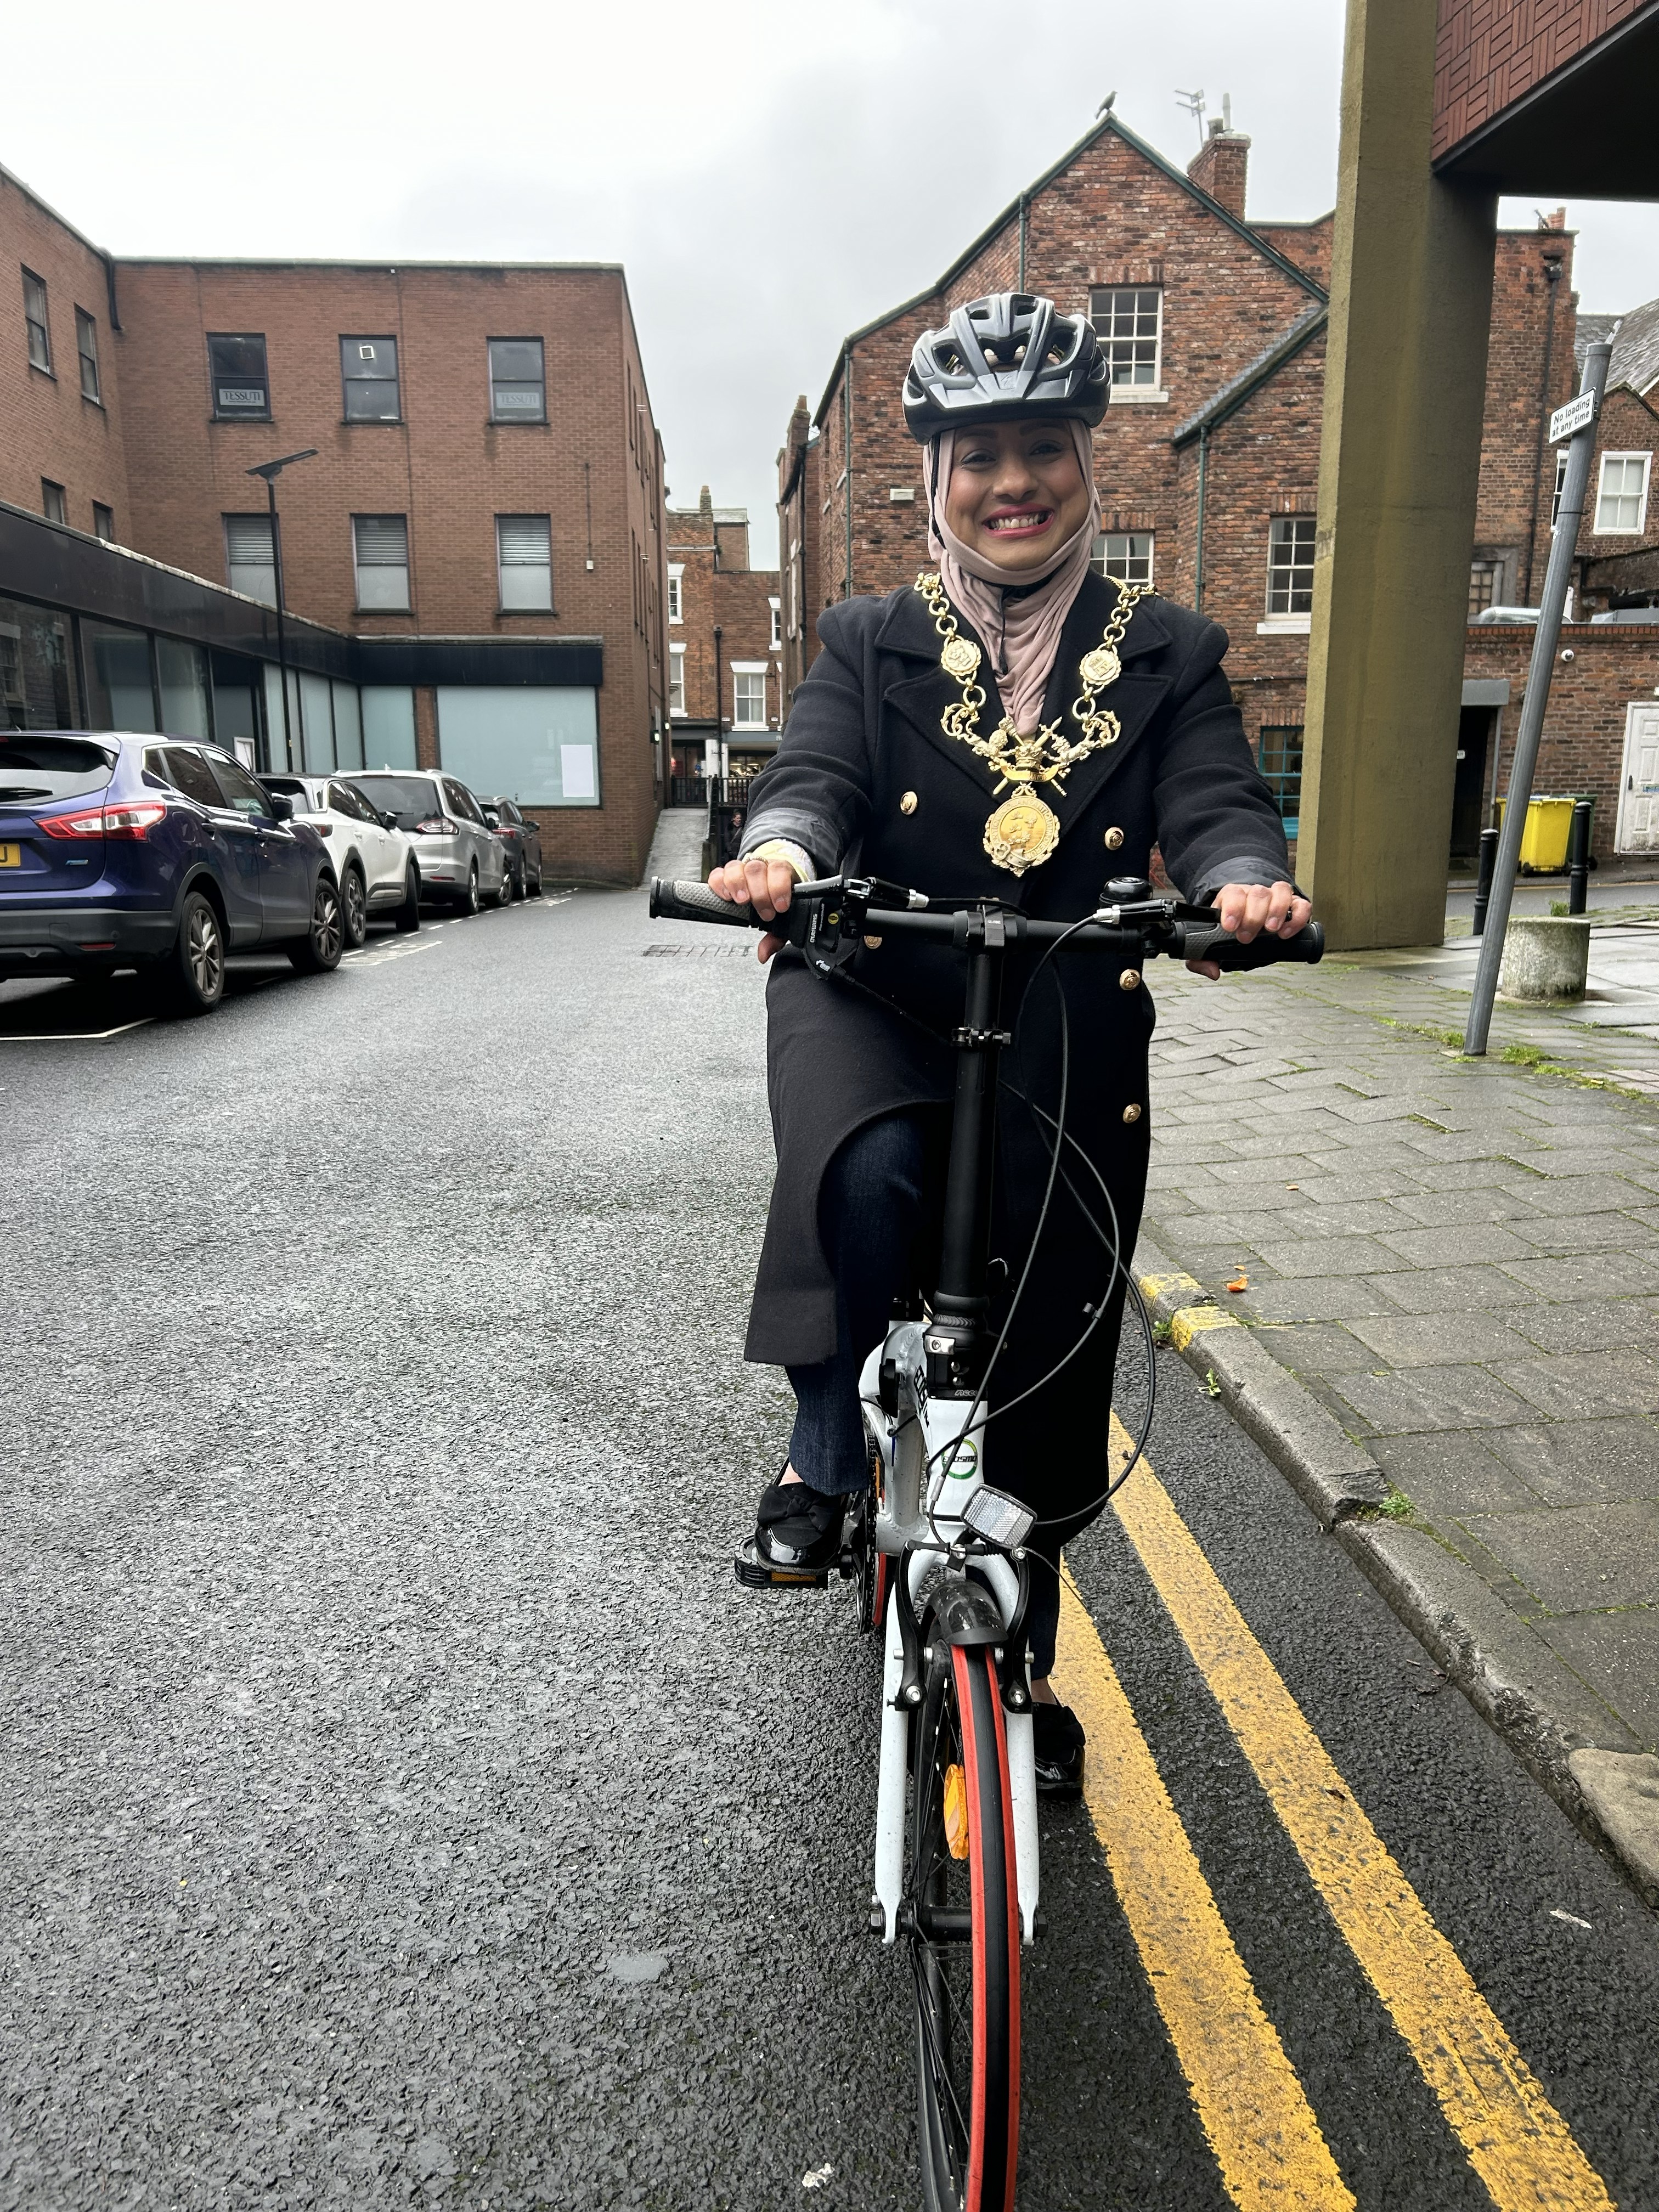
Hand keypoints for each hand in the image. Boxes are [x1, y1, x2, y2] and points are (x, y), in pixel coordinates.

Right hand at [708, 856, 794, 964]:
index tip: (780, 907)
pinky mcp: (726, 875)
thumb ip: (777, 936)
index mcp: (780, 872)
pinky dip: (719, 884)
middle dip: (759, 893)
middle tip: (763, 912)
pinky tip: (725, 896)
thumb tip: (764, 954)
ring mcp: (742, 869)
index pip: (780, 870)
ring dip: (737, 884)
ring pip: (736, 867)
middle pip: (756, 869)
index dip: (779, 887)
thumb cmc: (778, 902)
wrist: (772, 888)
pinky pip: (717, 874)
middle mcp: (761, 867)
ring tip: (741, 901)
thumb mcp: (784, 919)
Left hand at [1187, 880, 1311, 979]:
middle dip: (1253, 916)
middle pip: (1257, 893)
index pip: (1233, 893)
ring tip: (1271, 930)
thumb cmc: (1230, 932)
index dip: (1233, 908)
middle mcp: (1255, 893)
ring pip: (1280, 891)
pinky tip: (1287, 932)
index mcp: (1232, 897)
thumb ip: (1202, 959)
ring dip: (1277, 910)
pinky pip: (1301, 905)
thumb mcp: (1210, 944)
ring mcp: (1275, 898)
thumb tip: (1212, 971)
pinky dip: (1297, 917)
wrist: (1247, 925)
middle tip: (1246, 937)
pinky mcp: (1294, 906)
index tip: (1230, 926)